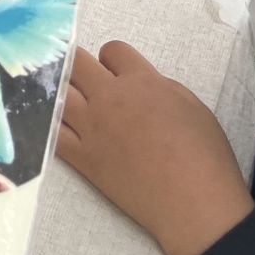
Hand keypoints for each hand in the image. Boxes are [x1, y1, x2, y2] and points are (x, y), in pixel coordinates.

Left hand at [57, 42, 252, 254]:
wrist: (195, 204)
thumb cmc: (205, 156)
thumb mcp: (191, 105)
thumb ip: (160, 86)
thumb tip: (141, 83)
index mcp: (141, 81)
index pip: (112, 50)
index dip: (113, 59)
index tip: (116, 72)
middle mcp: (111, 97)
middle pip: (77, 62)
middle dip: (78, 64)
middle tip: (84, 78)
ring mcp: (92, 127)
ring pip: (59, 92)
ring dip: (61, 91)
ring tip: (66, 97)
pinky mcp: (83, 157)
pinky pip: (53, 133)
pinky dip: (50, 125)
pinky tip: (53, 124)